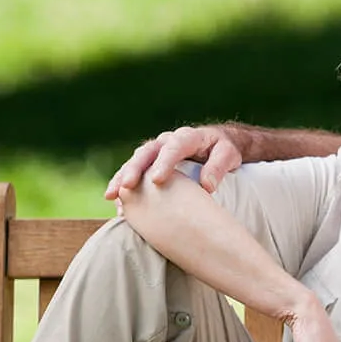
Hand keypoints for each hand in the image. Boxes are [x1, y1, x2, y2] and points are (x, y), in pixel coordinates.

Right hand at [104, 125, 242, 200]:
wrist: (216, 146)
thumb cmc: (223, 151)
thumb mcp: (228, 155)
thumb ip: (219, 166)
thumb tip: (207, 186)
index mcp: (187, 137)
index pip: (174, 147)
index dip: (164, 162)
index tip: (157, 180)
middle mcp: (167, 142)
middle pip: (147, 152)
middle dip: (134, 169)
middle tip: (126, 187)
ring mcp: (156, 152)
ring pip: (135, 162)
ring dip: (122, 178)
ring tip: (111, 196)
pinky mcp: (150, 164)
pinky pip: (134, 173)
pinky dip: (124, 187)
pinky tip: (117, 204)